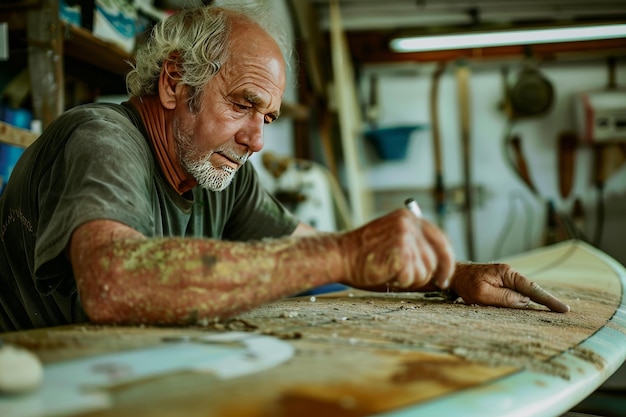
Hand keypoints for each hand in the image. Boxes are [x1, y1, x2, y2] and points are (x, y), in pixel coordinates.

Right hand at [338, 209, 455, 289]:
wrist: (339, 255)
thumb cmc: (364, 255)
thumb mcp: (393, 241)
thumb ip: (415, 245)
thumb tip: (443, 268)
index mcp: (409, 217)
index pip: (440, 240)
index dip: (446, 262)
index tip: (444, 279)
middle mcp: (409, 223)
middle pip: (434, 260)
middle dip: (422, 274)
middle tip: (400, 276)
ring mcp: (405, 235)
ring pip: (425, 271)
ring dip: (409, 278)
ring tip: (388, 270)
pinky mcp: (401, 251)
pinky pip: (412, 277)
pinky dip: (400, 281)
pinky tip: (385, 273)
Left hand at [451, 263, 569, 312]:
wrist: (454, 275)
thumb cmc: (466, 283)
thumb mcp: (483, 293)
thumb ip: (504, 298)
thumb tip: (524, 302)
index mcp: (507, 274)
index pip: (532, 289)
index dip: (548, 300)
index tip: (564, 309)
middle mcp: (510, 275)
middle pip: (531, 292)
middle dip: (545, 302)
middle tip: (562, 312)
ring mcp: (506, 280)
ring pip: (523, 295)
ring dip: (531, 304)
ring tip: (546, 312)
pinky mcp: (502, 285)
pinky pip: (515, 296)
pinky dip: (521, 303)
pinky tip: (527, 310)